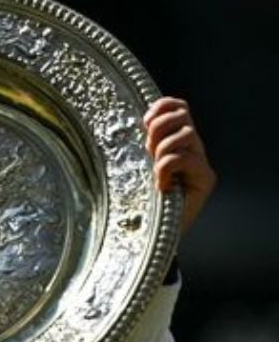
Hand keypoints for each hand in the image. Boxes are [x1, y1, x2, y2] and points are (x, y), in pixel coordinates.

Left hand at [144, 96, 215, 235]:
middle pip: (183, 115)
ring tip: (155, 170)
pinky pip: (184, 158)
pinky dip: (167, 167)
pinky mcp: (205, 179)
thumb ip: (141, 143)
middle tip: (148, 151)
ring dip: (162, 149)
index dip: (161, 108)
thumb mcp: (135, 165)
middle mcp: (192, 148)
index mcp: (175, 141)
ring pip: (186, 133)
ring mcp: (201, 163)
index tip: (144, 123)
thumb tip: (138, 120)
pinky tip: (161, 184)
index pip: (178, 107)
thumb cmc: (138, 201)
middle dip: (159, 127)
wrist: (150, 234)